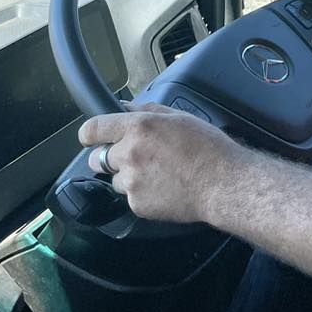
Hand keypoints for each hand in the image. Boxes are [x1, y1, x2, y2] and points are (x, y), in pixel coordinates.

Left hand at [78, 103, 247, 222]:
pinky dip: (142, 194)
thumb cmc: (208, 149)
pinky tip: (163, 189)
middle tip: (135, 158)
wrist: (222, 184)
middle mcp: (130, 153)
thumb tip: (126, 107)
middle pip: (97, 158)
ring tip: (157, 175)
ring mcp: (132, 181)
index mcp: (139, 127)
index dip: (89, 134)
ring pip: (115, 179)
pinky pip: (130, 197)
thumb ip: (148, 110)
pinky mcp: (137, 204)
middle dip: (110, 157)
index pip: (93, 129)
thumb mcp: (180, 117)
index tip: (90, 138)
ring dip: (129, 177)